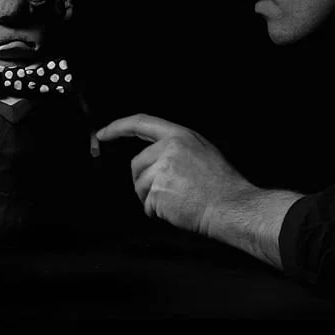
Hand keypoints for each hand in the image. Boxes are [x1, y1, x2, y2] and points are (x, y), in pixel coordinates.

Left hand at [96, 114, 253, 238]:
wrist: (231, 206)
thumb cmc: (221, 183)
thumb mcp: (201, 151)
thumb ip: (176, 147)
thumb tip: (154, 155)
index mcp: (180, 135)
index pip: (140, 123)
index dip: (118, 127)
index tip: (102, 133)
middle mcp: (169, 149)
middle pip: (136, 163)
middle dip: (144, 180)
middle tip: (167, 191)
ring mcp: (162, 170)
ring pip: (139, 186)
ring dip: (151, 198)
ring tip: (177, 199)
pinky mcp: (158, 192)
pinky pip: (147, 205)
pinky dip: (157, 212)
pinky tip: (178, 209)